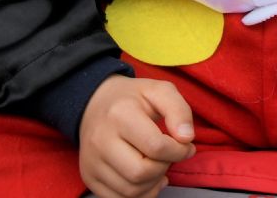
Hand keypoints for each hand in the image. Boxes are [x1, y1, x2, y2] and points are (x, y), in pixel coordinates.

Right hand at [79, 75, 196, 197]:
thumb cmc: (133, 98)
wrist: (94, 104)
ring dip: (154, 182)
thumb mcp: (160, 90)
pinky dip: (140, 194)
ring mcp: (92, 162)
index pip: (156, 147)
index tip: (186, 145)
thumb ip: (179, 110)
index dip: (180, 151)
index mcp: (120, 114)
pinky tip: (148, 178)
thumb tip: (187, 138)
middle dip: (165, 167)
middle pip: (141, 172)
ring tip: (159, 164)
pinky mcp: (89, 177)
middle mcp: (100, 140)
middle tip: (170, 155)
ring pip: (130, 190)